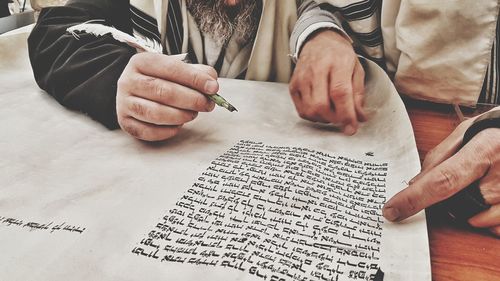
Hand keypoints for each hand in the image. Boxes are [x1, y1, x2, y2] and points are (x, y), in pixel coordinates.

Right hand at [116, 53, 217, 140]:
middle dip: (191, 100)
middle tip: (207, 104)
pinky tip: (178, 126)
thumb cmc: (160, 79)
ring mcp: (124, 103)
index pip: (171, 68)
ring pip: (155, 113)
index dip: (194, 79)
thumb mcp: (176, 68)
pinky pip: (148, 131)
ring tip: (192, 114)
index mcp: (141, 62)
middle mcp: (128, 81)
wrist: (135, 90)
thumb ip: (197, 73)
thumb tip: (212, 85)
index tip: (213, 88)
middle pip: (163, 92)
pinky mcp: (125, 122)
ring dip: (180, 116)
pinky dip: (167, 131)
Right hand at [289, 29, 366, 134]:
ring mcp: (302, 78)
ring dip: (324, 119)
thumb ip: (358, 95)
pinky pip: (302, 110)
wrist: (319, 41)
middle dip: (335, 118)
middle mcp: (316, 70)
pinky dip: (313, 116)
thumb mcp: (356, 70)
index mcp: (337, 62)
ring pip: (310, 110)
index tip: (352, 127)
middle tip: (343, 118)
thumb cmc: (340, 56)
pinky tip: (321, 110)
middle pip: (321, 105)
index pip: (340, 93)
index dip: (346, 114)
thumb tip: (360, 118)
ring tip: (333, 112)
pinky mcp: (293, 86)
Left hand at [383, 112, 499, 236]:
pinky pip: (498, 228)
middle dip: (448, 201)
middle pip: (458, 206)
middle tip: (462, 180)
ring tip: (485, 182)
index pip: (441, 180)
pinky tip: (496, 196)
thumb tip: (417, 181)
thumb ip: (441, 155)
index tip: (392, 211)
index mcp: (484, 150)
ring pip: (479, 221)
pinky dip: (491, 218)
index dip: (414, 199)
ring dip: (473, 209)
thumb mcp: (470, 130)